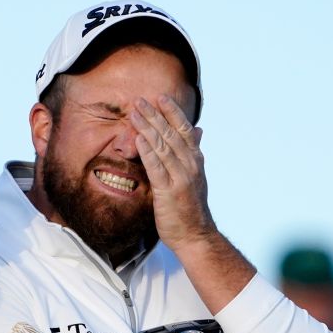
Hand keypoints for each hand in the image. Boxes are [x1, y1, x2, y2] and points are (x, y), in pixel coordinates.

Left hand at [129, 95, 216, 252]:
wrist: (195, 235)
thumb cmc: (191, 208)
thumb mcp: (196, 177)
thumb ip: (194, 153)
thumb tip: (198, 130)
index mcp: (196, 161)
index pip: (185, 129)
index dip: (173, 112)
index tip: (161, 97)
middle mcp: (191, 165)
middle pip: (172, 134)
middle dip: (155, 115)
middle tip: (140, 100)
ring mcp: (181, 178)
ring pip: (163, 147)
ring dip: (147, 128)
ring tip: (134, 113)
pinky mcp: (169, 191)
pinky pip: (156, 167)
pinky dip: (148, 152)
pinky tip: (139, 139)